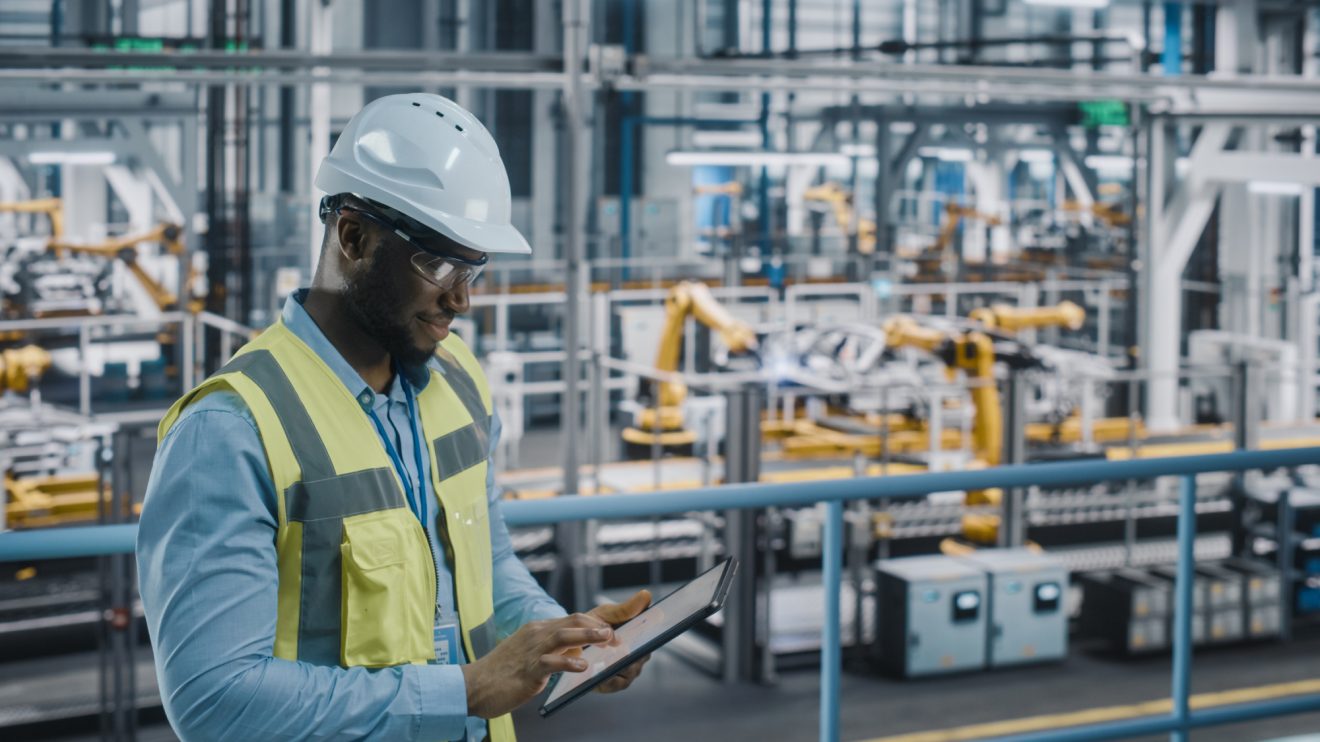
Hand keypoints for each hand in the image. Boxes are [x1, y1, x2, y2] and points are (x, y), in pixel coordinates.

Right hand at [460, 613, 612, 718]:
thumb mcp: (530, 655)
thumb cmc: (502, 673)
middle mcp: (536, 634)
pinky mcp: (527, 669)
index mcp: (537, 629)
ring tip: (607, 638)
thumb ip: (552, 651)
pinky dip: (569, 662)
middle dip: (597, 625)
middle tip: (616, 635)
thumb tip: (579, 653)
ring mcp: (531, 650)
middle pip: (572, 621)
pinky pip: (551, 662)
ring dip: (588, 635)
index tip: (613, 628)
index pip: (572, 618)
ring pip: (564, 636)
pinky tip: (583, 666)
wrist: (473, 685)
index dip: (595, 621)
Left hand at [587, 590, 651, 693]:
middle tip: (622, 645)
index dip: (652, 635)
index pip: (652, 637)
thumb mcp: (608, 614)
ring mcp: (627, 672)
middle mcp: (638, 657)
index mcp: (640, 637)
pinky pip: (615, 684)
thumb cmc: (594, 626)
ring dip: (619, 665)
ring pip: (629, 670)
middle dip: (633, 652)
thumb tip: (646, 594)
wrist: (571, 641)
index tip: (648, 632)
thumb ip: (626, 608)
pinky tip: (598, 672)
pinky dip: (608, 678)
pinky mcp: (612, 684)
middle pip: (641, 656)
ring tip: (608, 658)